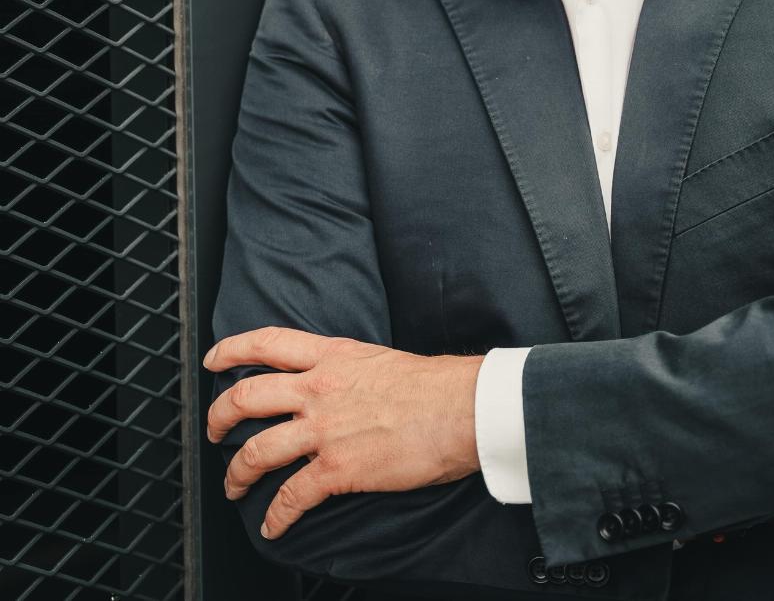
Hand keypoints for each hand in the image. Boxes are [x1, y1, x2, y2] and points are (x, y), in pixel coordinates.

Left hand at [204, 328, 482, 539]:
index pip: (268, 343)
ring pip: (256, 452)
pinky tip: (273, 526)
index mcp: (332, 357)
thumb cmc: (434, 385)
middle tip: (214, 431)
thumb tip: (342, 384)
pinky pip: (290, 497)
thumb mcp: (380, 359)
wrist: (461, 408)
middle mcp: (320, 390)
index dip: (231, 349)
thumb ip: (349, 369)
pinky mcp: (337, 468)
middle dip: (219, 417)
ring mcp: (325, 430)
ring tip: (234, 485)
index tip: (214, 360)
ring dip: (237, 473)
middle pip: (246, 397)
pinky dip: (275, 517)